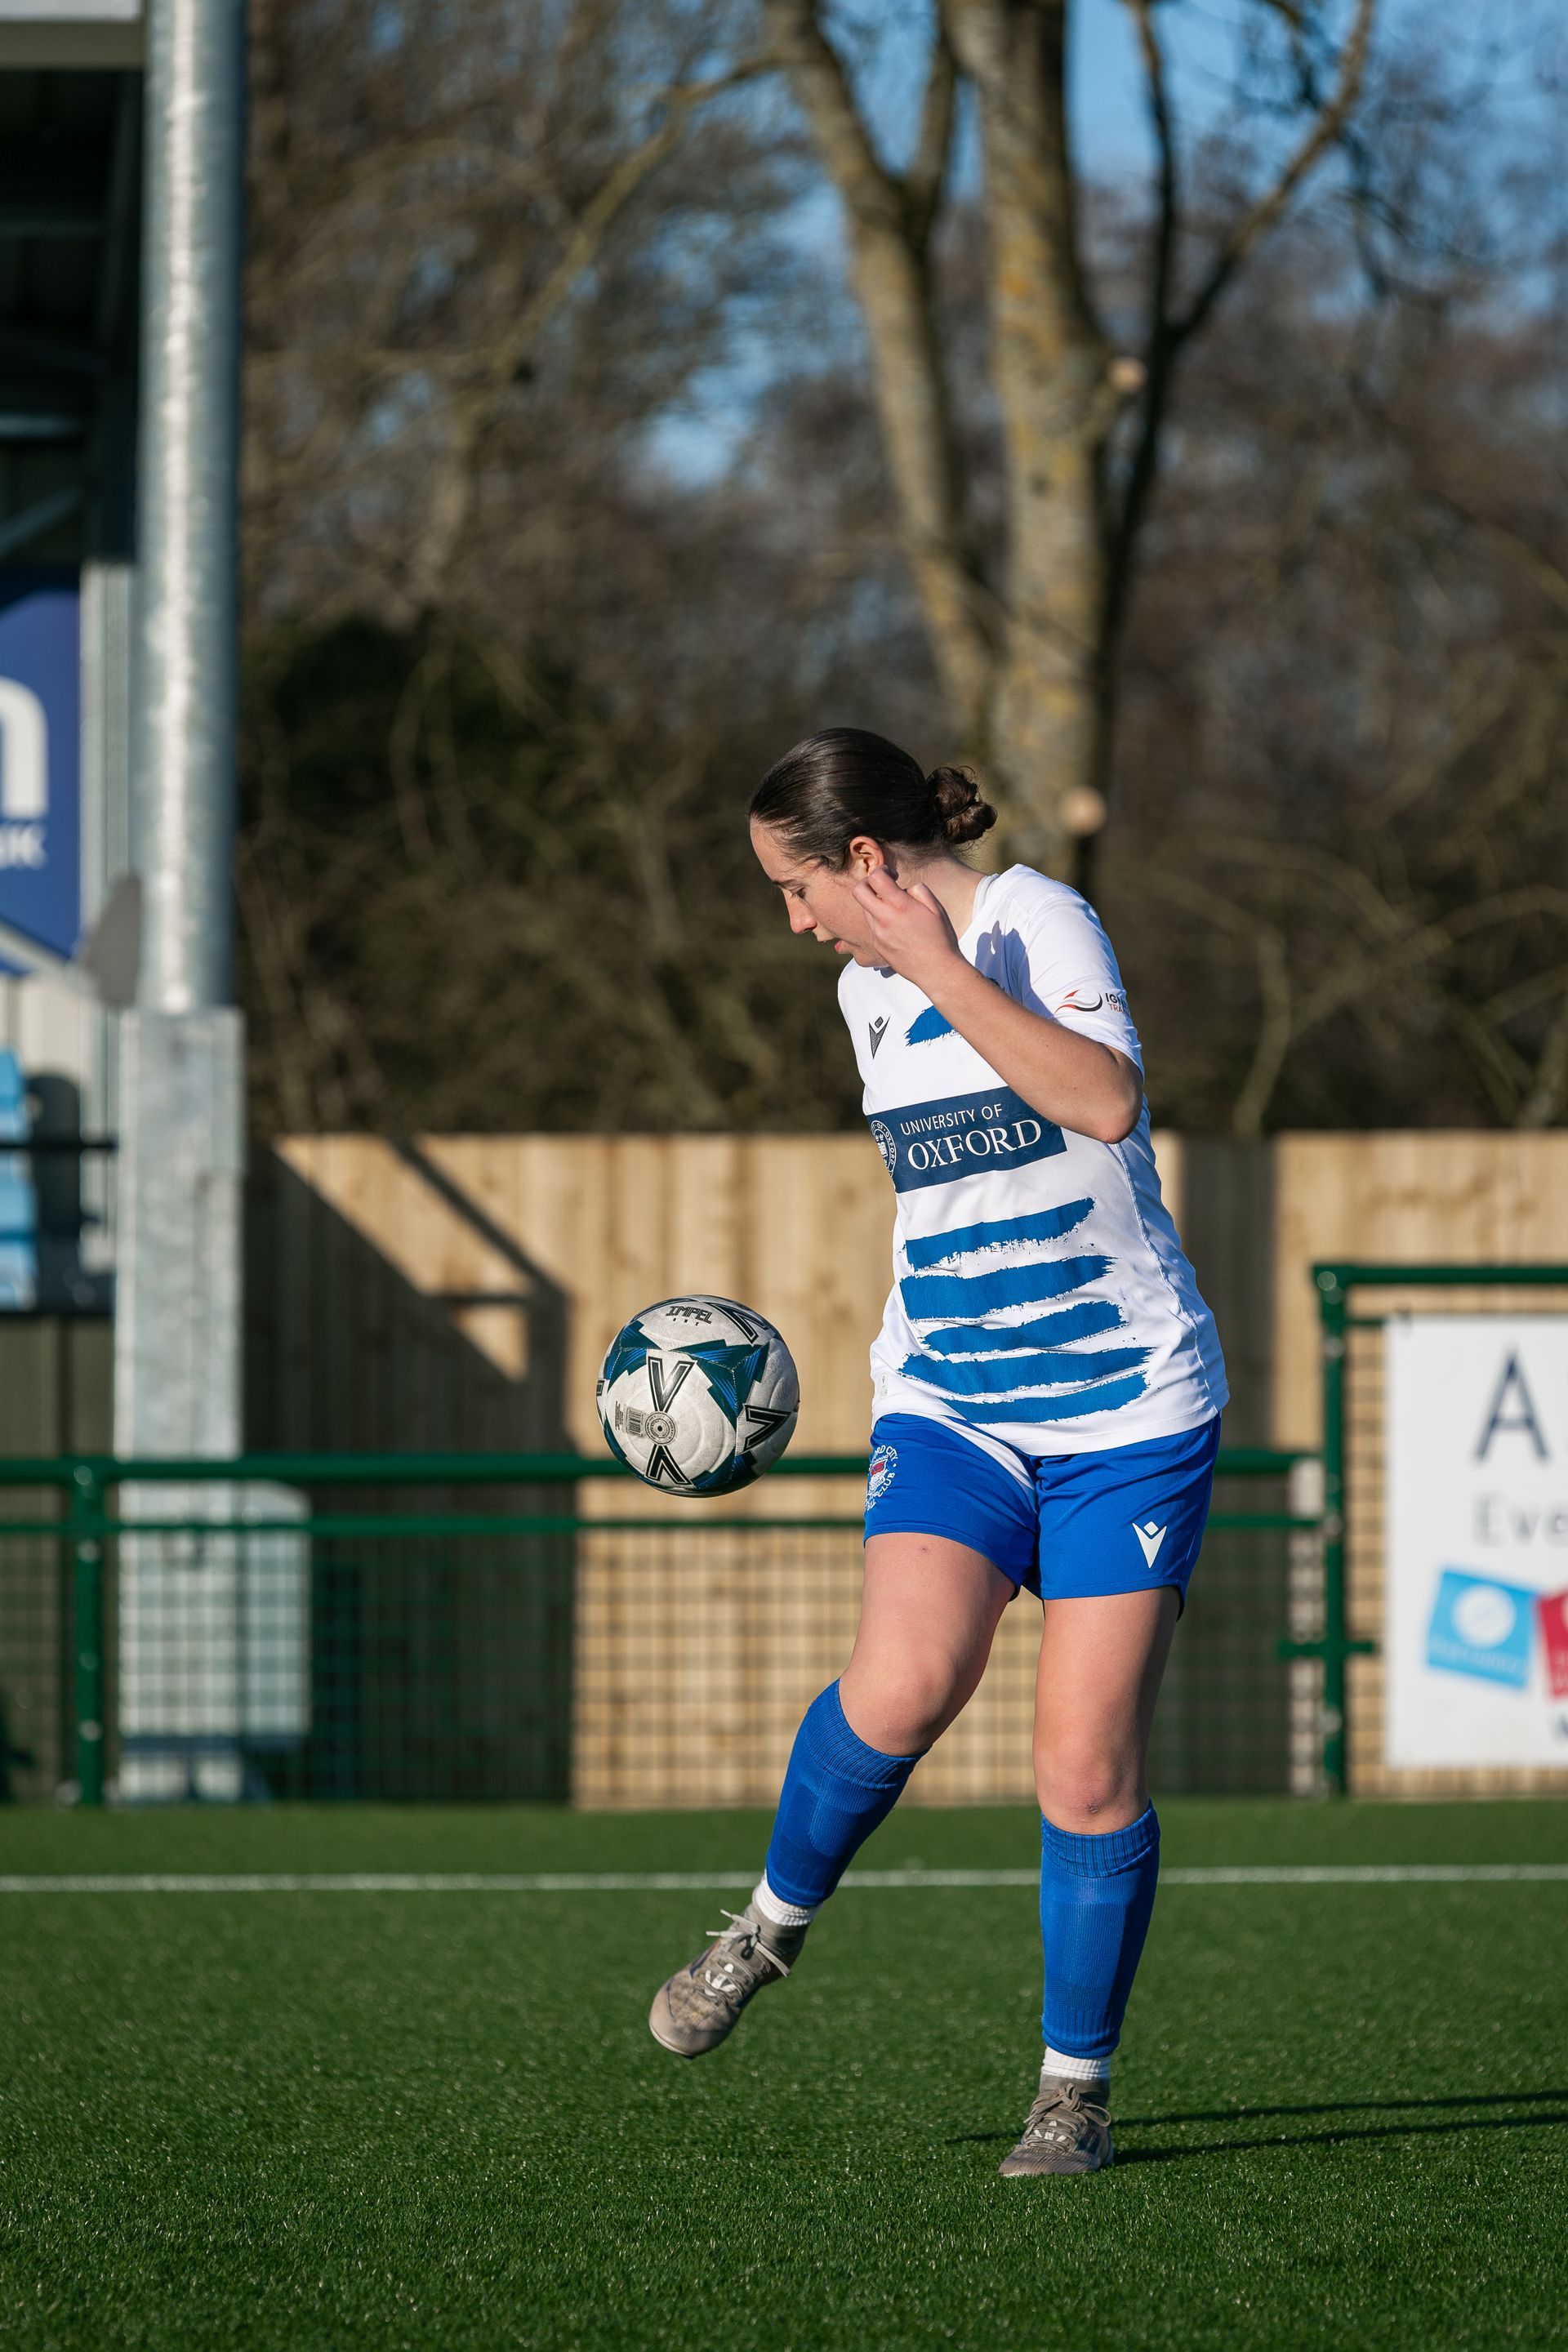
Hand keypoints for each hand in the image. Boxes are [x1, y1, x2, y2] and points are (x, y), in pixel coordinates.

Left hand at [851, 867, 964, 992]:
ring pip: (865, 910)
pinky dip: (881, 922)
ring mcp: (878, 934)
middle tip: (880, 886)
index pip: (875, 878)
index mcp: (901, 906)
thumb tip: (903, 888)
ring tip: (894, 910)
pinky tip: (898, 929)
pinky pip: (873, 927)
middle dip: (867, 883)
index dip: (881, 870)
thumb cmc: (940, 938)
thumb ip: (918, 890)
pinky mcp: (878, 946)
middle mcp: (885, 919)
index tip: (890, 874)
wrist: (937, 970)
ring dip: (875, 904)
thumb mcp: (936, 907)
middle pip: (858, 892)